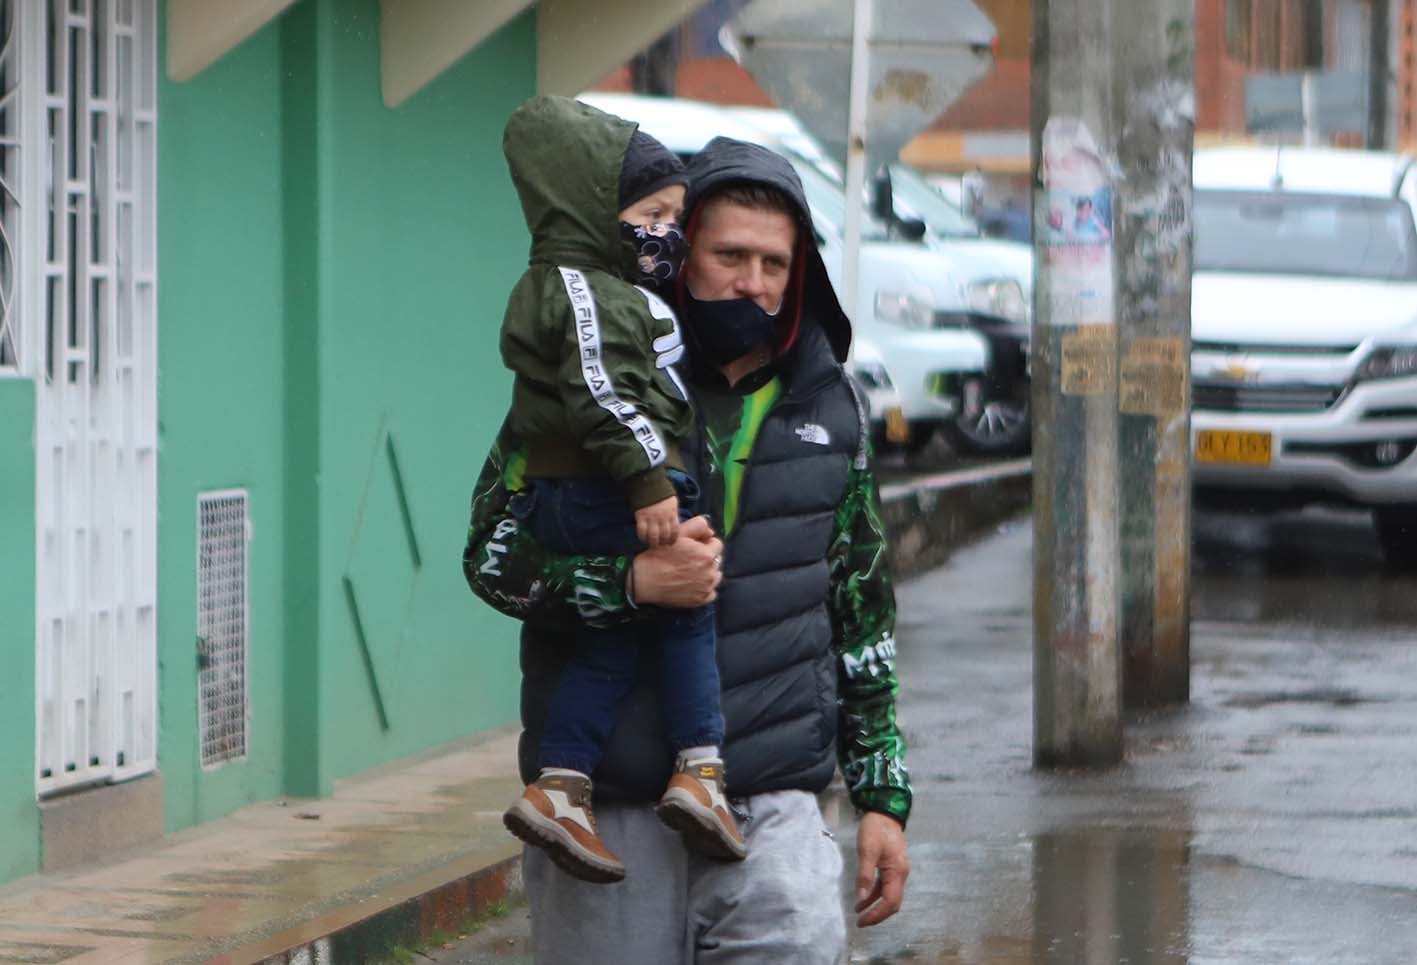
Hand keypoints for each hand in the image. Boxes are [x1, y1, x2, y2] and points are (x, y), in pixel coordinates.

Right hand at [631, 515, 721, 607]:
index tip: (696, 548)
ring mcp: (706, 588)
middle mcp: (710, 572)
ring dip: (708, 573)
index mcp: (706, 555)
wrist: (644, 580)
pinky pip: (711, 592)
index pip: (718, 545)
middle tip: (690, 560)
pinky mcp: (701, 600)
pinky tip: (692, 584)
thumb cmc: (659, 556)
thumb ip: (698, 527)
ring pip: (715, 577)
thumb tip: (711, 532)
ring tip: (691, 572)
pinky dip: (705, 589)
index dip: (706, 544)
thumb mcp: (677, 534)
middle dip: (707, 558)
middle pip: (716, 561)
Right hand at [635, 494, 680, 546]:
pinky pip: (642, 531)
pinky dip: (642, 537)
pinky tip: (643, 538)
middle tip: (661, 545)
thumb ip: (674, 514)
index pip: (675, 531)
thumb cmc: (662, 492)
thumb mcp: (672, 502)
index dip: (673, 539)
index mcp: (672, 514)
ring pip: (653, 536)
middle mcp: (663, 517)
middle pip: (665, 536)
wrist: (649, 483)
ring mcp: (651, 518)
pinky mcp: (641, 516)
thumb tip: (676, 524)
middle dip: (663, 542)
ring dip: (653, 542)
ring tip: (652, 544)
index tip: (670, 543)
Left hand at [854, 812, 908, 927]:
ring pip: (889, 896)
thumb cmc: (875, 829)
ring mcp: (897, 871)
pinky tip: (863, 897)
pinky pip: (885, 887)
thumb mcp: (867, 850)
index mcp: (897, 872)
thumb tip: (862, 897)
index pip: (890, 902)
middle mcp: (901, 875)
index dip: (877, 914)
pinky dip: (875, 895)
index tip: (862, 921)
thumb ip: (865, 874)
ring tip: (858, 912)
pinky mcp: (892, 867)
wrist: (884, 812)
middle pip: (892, 903)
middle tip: (861, 922)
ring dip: (875, 905)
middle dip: (878, 915)